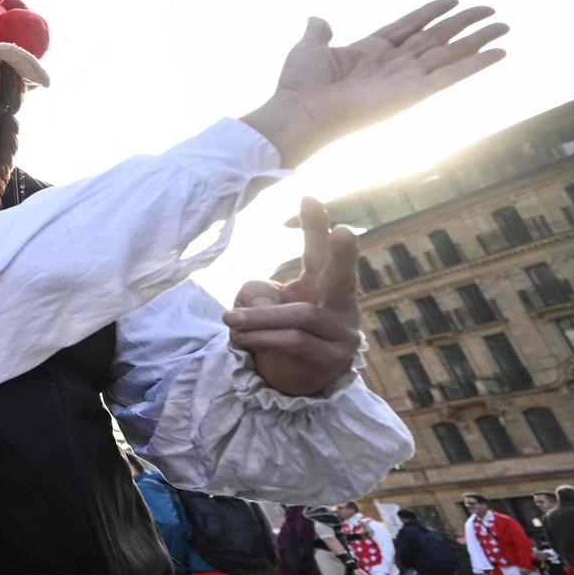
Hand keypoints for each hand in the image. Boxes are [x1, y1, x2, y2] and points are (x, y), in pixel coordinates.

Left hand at [226, 197, 362, 395]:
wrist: (287, 378)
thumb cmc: (274, 331)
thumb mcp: (260, 304)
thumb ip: (258, 291)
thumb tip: (263, 301)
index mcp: (322, 284)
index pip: (319, 253)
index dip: (315, 227)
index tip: (308, 197)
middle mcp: (340, 304)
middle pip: (342, 277)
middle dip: (343, 255)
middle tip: (344, 232)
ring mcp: (341, 333)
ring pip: (301, 316)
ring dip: (259, 318)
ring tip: (229, 321)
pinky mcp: (330, 359)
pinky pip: (294, 341)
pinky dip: (262, 338)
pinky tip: (239, 338)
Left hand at [240, 0, 507, 167]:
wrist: (301, 112)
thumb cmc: (300, 85)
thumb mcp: (309, 48)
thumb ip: (318, 33)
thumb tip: (317, 18)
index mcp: (370, 50)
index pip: (408, 25)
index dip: (430, 12)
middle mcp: (393, 63)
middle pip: (437, 37)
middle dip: (464, 23)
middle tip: (491, 10)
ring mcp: (406, 78)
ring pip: (451, 52)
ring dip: (479, 39)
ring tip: (504, 25)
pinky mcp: (415, 93)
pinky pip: (452, 75)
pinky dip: (476, 64)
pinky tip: (499, 53)